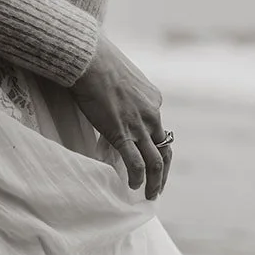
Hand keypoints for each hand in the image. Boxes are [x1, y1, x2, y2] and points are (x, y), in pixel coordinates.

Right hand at [70, 35, 172, 199]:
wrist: (89, 60)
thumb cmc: (99, 63)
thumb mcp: (122, 79)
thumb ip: (124, 95)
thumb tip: (113, 105)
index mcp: (154, 100)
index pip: (159, 129)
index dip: (154, 146)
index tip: (147, 157)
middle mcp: (152, 115)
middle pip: (165, 150)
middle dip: (163, 172)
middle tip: (158, 186)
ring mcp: (139, 126)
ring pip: (155, 161)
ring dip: (155, 182)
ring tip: (150, 195)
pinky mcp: (123, 133)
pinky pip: (135, 163)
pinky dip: (137, 178)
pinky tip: (133, 186)